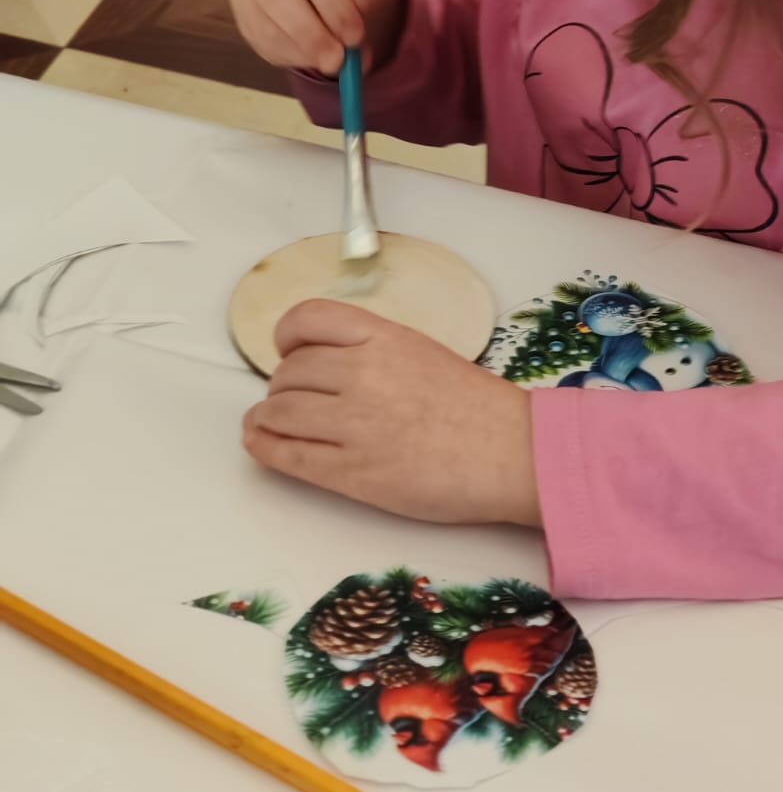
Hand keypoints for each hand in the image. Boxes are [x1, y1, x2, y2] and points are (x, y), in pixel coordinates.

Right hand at [229, 0, 403, 76]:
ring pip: (264, 20)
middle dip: (312, 34)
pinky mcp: (239, 6)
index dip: (332, 4)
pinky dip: (286, 54)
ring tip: (331, 62)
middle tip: (339, 60)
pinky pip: (257, 37)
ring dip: (300, 49)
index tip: (355, 34)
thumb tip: (352, 14)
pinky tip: (311, 57)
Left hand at [242, 301, 541, 527]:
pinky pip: (288, 455)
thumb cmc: (477, 406)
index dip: (287, 335)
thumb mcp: (423, 352)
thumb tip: (325, 363)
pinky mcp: (352, 473)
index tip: (288, 349)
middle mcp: (363, 373)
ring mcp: (354, 424)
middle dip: (283, 383)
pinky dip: (265, 447)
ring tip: (268, 420)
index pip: (308, 318)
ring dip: (268, 415)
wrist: (512, 454)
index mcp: (384, 337)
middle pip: (289, 370)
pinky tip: (261, 442)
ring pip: (280, 411)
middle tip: (291, 396)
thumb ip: (375, 350)